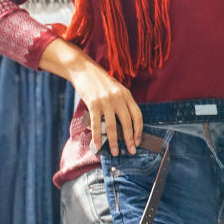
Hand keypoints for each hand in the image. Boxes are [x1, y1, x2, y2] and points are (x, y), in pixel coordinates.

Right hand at [40, 38, 142, 155]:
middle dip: (130, 139)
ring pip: (112, 126)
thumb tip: (125, 124)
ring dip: (114, 142)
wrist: (84, 70)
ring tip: (114, 152)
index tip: (138, 141)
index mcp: (126, 95)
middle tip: (131, 151)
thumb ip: (122, 103)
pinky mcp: (93, 104)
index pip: (137, 115)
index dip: (139, 130)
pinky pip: (97, 124)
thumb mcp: (116, 90)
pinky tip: (98, 145)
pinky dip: (97, 136)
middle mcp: (118, 98)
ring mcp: (106, 101)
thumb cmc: (100, 83)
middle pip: (127, 122)